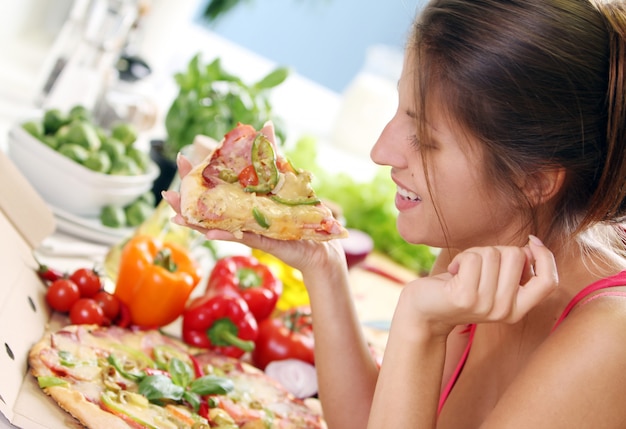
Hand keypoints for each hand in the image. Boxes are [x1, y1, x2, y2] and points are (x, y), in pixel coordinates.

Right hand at [161, 154, 347, 277]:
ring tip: (176, 215)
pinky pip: (240, 237)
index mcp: (241, 199)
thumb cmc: (298, 211)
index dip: (195, 175)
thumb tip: (266, 125)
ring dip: (195, 222)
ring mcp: (248, 229)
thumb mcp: (284, 177)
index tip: (181, 158)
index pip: (212, 186)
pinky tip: (209, 231)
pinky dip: (224, 235)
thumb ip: (271, 154)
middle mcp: (240, 216)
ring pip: (216, 227)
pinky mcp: (262, 240)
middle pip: (207, 208)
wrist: (317, 240)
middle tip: (169, 193)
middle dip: (186, 200)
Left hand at [398, 237, 557, 334]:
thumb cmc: (459, 287)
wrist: (423, 311)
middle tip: (476, 265)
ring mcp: (485, 306)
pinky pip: (473, 258)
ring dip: (474, 253)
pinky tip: (453, 271)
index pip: (548, 282)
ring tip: (462, 270)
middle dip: (494, 250)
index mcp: (518, 309)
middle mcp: (505, 311)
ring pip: (492, 254)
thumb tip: (532, 246)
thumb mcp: (492, 282)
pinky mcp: (465, 297)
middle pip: (516, 256)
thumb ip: (513, 269)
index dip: (545, 257)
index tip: (530, 241)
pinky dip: (460, 258)